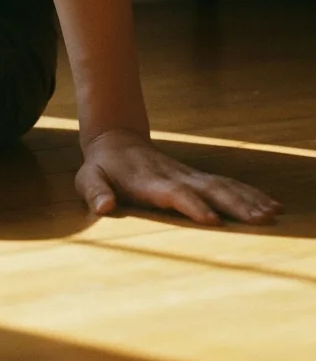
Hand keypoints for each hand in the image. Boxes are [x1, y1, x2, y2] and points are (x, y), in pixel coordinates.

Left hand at [75, 128, 283, 225]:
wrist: (115, 140)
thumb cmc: (101, 167)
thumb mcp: (88, 178)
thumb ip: (94, 192)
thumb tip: (103, 207)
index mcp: (149, 181)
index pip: (174, 193)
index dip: (191, 205)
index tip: (212, 220)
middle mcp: (174, 177)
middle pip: (207, 189)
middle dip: (233, 204)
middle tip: (259, 219)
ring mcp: (188, 175)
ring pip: (222, 185)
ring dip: (247, 199)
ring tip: (272, 213)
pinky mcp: (197, 177)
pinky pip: (227, 184)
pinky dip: (249, 194)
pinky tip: (271, 205)